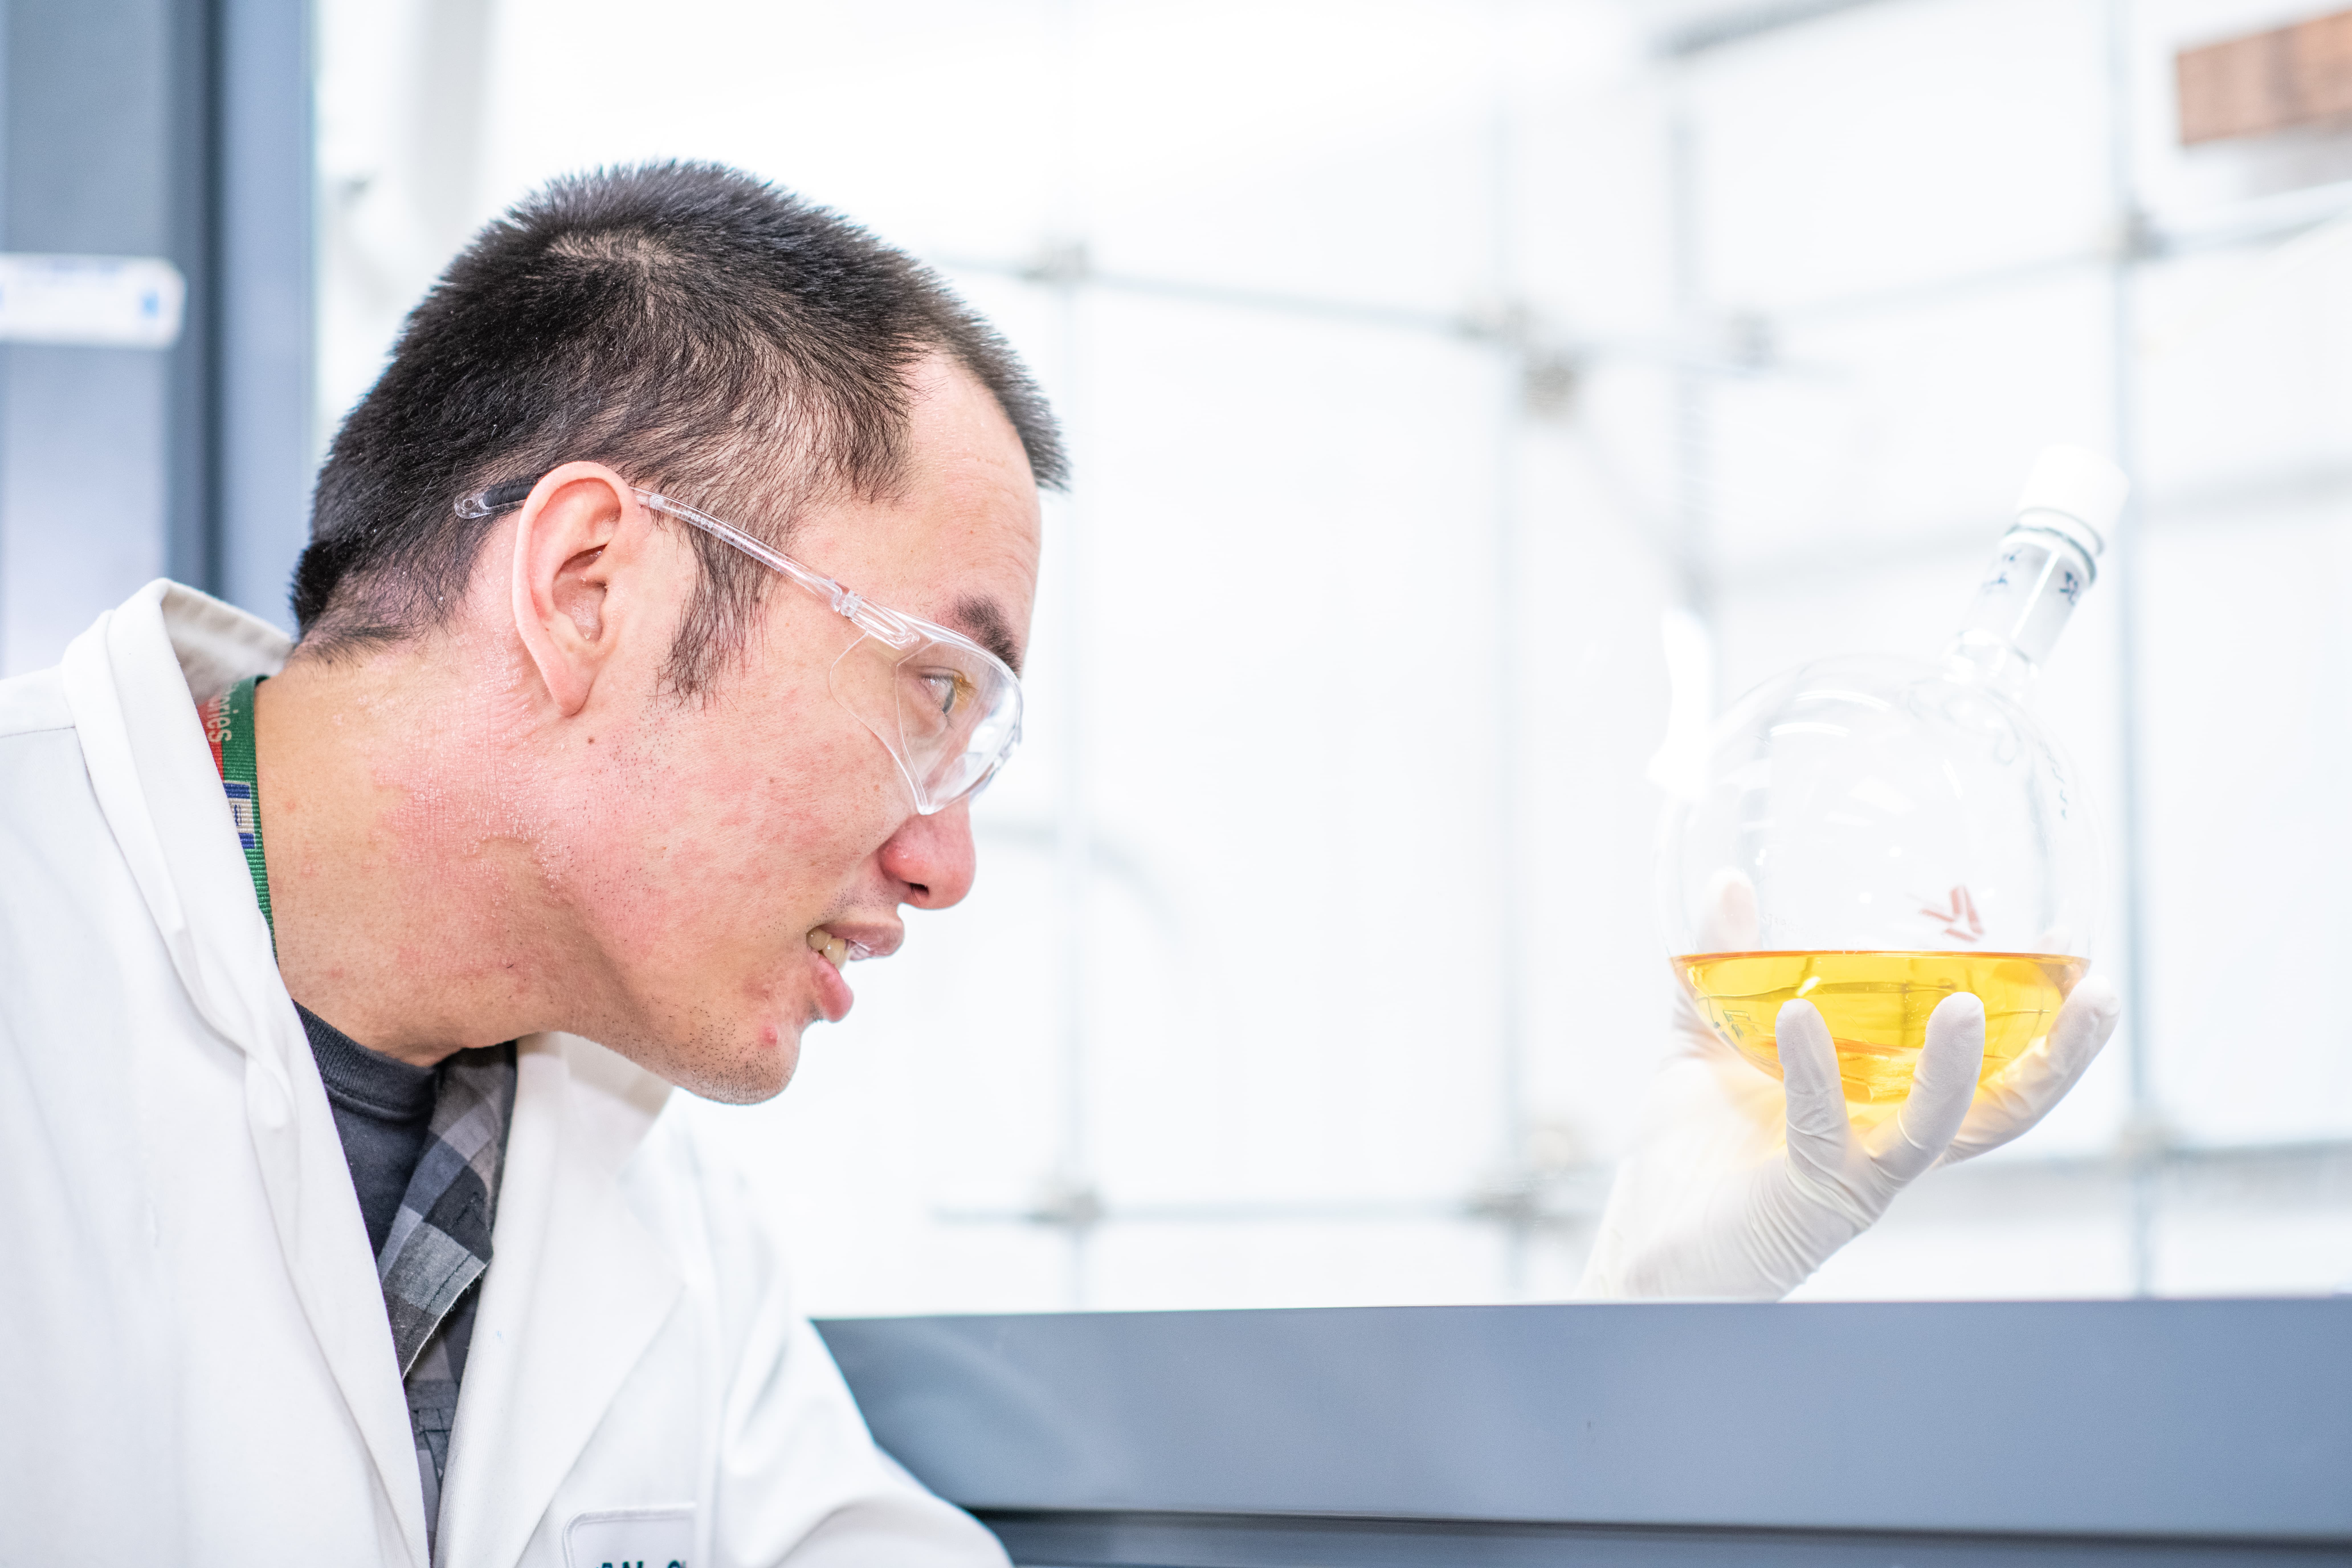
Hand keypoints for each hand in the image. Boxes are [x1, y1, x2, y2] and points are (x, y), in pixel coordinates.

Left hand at [1575, 876, 2120, 1299]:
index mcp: (1880, 1104)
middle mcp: (1889, 1141)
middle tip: (2098, 989)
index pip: (1979, 1058)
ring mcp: (1862, 1174)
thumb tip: (1730, 884)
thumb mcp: (1706, 1047)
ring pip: (1946, 1127)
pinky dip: (1817, 1070)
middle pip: (2005, 1102)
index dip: (2026, 1008)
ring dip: (1963, 1067)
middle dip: (2060, 1052)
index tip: (2059, 942)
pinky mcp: (1819, 1198)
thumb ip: (1724, 973)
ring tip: (1968, 1003)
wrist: (1641, 1254)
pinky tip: (1801, 1018)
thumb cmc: (1687, 1164)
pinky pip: (1829, 1129)